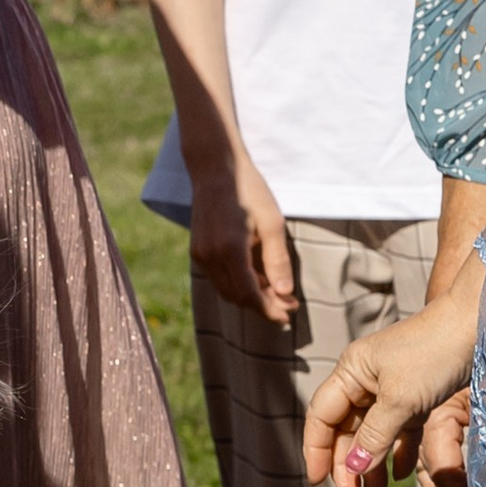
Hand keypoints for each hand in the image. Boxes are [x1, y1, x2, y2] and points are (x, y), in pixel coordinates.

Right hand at [188, 153, 297, 322]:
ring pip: (226, 290)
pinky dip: (237, 283)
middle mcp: (210, 257)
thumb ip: (277, 261)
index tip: (288, 315)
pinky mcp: (197, 251)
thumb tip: (284, 294)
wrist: (216, 170)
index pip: (250, 295)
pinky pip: (218, 278)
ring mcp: (200, 255)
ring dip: (250, 296)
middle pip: (237, 297)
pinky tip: (256, 275)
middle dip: (263, 305)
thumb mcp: (273, 224)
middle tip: (288, 303)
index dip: (270, 310)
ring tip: (275, 289)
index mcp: (230, 250)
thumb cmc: (250, 192)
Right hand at [305, 301, 479, 486]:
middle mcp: (366, 380)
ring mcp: (392, 388)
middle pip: (345, 428)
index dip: (316, 450)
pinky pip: (399, 429)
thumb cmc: (434, 353)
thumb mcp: (401, 399)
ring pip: (372, 432)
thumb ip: (374, 436)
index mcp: (351, 372)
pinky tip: (402, 473)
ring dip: (372, 463)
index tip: (318, 482)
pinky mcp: (417, 394)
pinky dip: (399, 451)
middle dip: (346, 464)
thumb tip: (352, 469)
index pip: (321, 416)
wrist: (479, 325)